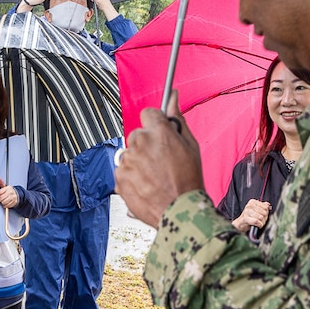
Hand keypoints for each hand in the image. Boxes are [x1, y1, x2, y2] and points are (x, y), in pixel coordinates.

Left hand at [0, 184, 19, 208]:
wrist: (17, 195)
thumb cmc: (9, 192)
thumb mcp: (5, 187)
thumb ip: (1, 183)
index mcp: (7, 188)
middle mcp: (10, 192)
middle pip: (0, 198)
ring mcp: (13, 197)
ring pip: (3, 202)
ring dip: (0, 204)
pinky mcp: (14, 201)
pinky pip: (7, 205)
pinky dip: (4, 206)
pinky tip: (4, 204)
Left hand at [115, 94, 204, 227]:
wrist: (180, 212)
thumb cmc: (189, 180)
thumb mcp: (191, 145)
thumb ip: (177, 119)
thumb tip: (173, 96)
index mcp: (158, 131)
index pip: (148, 113)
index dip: (156, 124)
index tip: (160, 135)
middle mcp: (139, 143)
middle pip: (138, 134)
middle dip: (147, 144)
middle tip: (162, 162)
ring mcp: (127, 161)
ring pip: (130, 154)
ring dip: (139, 162)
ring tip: (155, 177)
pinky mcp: (119, 178)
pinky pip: (123, 171)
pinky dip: (132, 177)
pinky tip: (147, 186)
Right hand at [235, 199, 269, 230]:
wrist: (241, 223)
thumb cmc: (250, 216)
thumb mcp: (257, 209)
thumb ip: (263, 206)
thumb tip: (268, 205)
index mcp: (252, 202)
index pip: (266, 207)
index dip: (266, 213)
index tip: (262, 215)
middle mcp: (249, 205)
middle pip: (264, 213)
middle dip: (264, 218)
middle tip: (260, 220)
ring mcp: (247, 212)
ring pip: (261, 217)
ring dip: (262, 222)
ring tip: (258, 223)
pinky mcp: (245, 218)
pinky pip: (256, 221)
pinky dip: (259, 225)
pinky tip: (257, 225)